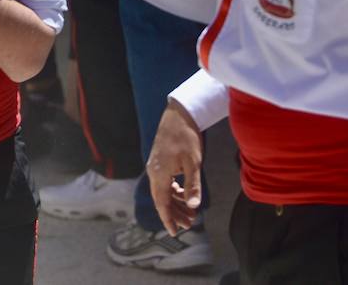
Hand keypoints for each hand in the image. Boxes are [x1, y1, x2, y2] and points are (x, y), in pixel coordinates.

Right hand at [147, 101, 203, 234]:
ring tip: (191, 211)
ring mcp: (155, 166)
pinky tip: (184, 193)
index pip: (162, 203)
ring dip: (176, 203)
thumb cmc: (187, 137)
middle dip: (175, 214)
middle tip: (190, 224)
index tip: (175, 233)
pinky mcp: (159, 161)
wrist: (179, 115)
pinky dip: (173, 191)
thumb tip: (194, 207)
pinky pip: (164, 182)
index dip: (168, 219)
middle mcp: (153, 172)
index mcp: (159, 175)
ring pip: (163, 191)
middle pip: (162, 200)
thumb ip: (193, 186)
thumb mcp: (193, 163)